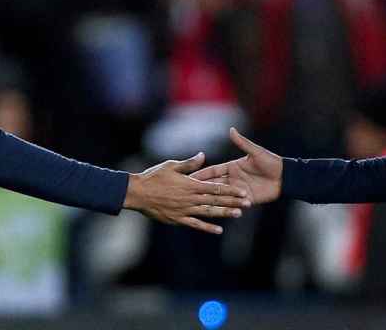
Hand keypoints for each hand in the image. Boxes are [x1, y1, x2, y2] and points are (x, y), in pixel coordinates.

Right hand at [124, 152, 250, 234]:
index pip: (216, 187)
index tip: (243, 191)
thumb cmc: (153, 176)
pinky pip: (195, 224)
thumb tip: (203, 155)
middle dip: (233, 201)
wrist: (137, 193)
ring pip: (209, 212)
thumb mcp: (171, 165)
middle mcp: (190, 198)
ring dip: (224, 214)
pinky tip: (218, 230)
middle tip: (248, 203)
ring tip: (238, 214)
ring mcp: (185, 210)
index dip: (231, 189)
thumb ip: (189, 163)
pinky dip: (207, 227)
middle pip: (216, 200)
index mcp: (191, 184)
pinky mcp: (178, 219)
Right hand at [190, 128, 282, 204]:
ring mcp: (239, 190)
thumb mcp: (255, 152)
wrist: (286, 177)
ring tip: (197, 206)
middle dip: (201, 189)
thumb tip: (231, 130)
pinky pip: (234, 205)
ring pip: (222, 196)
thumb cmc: (271, 162)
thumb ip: (242, 143)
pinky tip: (216, 213)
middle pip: (214, 185)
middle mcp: (233, 179)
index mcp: (232, 167)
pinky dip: (226, 208)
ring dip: (212, 200)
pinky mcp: (246, 200)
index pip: (212, 171)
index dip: (201, 174)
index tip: (188, 176)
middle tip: (186, 194)